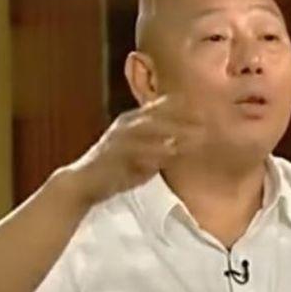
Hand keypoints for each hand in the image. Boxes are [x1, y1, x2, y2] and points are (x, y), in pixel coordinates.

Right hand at [60, 93, 204, 205]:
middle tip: (208, 121)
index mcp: (133, 121)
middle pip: (159, 115)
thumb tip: (183, 145)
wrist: (83, 183)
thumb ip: (160, 146)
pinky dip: (156, 150)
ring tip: (197, 135)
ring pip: (151, 129)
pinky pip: (139, 150)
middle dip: (184, 117)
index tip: (207, 111)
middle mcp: (127, 125)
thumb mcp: (140, 153)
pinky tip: (172, 151)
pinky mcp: (115, 154)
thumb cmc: (115, 168)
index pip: (161, 108)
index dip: (183, 108)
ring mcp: (120, 138)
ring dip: (175, 130)